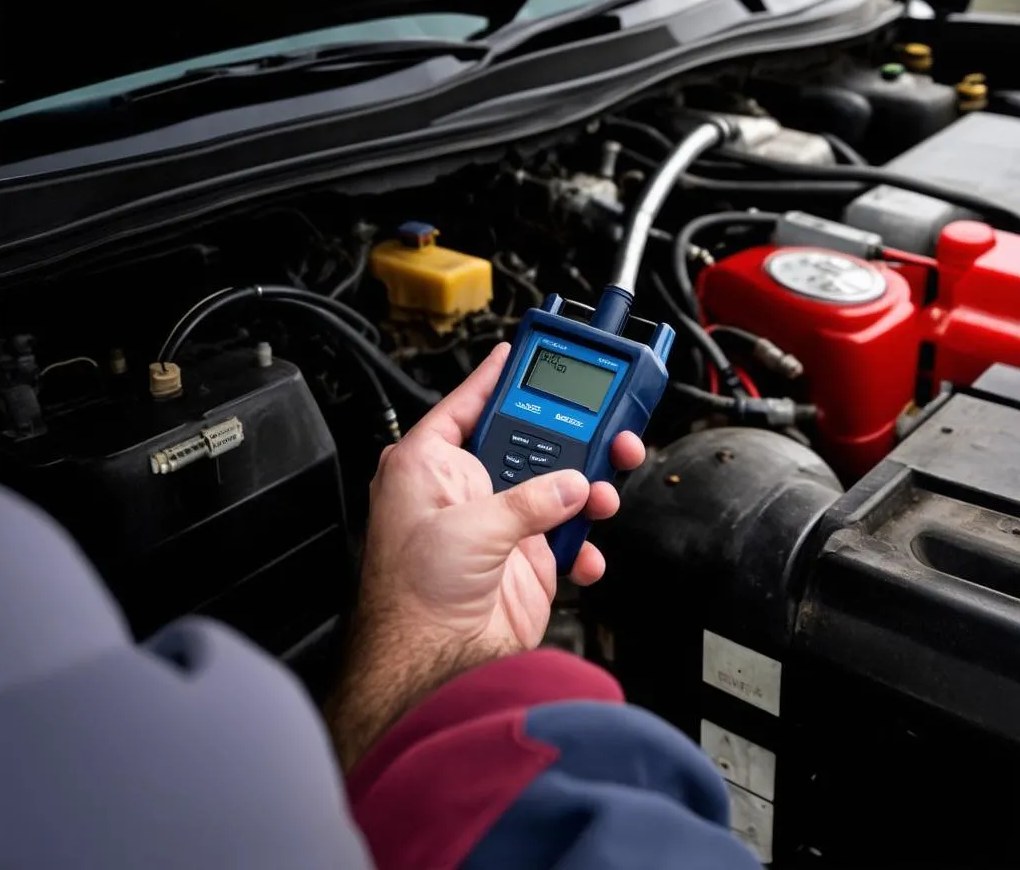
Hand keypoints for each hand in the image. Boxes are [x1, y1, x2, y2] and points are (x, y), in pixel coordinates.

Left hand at [328, 343, 644, 767]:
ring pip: (555, 487)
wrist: (434, 666)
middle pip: (526, 444)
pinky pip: (568, 536)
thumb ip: (527, 500)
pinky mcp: (525, 559)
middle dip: (567, 437)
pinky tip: (586, 549)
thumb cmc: (412, 598)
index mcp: (431, 467)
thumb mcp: (469, 529)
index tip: (518, 353)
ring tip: (607, 488)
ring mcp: (498, 525)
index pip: (466, 405)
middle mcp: (465, 490)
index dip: (494, 378)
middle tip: (604, 425)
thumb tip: (567, 484)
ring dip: (587, 487)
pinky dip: (586, 542)